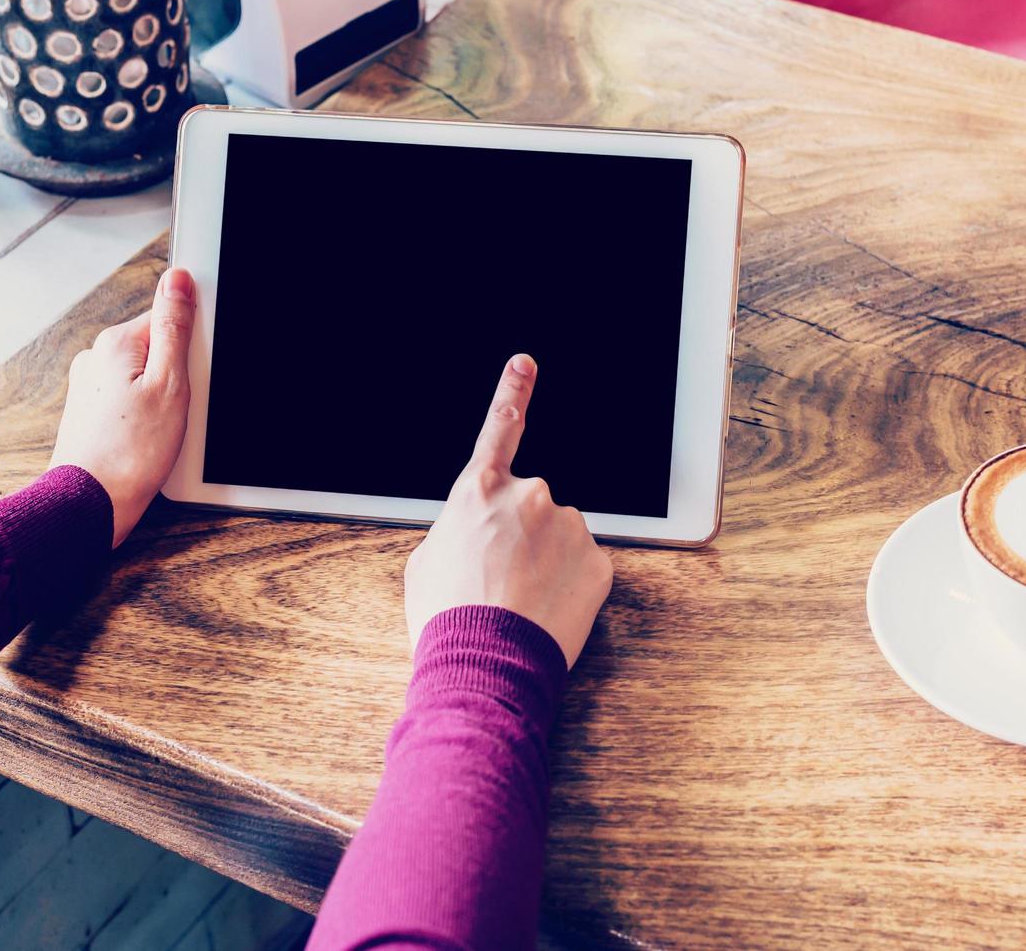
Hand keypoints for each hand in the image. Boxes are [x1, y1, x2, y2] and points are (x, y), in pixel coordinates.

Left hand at [50, 268, 193, 547]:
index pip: (168, 318)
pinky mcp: (92, 411)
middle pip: (157, 348)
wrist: (91, 503)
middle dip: (178, 375)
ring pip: (145, 377)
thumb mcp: (170, 383)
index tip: (193, 375)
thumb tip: (178, 279)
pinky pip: (132, 400)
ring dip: (163, 398)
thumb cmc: (132, 452)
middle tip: (180, 408)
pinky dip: (147, 416)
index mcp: (116, 343)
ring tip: (163, 430)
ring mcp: (90, 385)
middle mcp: (96, 358)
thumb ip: (175, 328)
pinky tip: (151, 440)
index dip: (191, 348)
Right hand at [404, 354, 613, 667]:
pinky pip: (586, 567)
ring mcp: (570, 527)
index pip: (499, 427)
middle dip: (523, 536)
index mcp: (480, 491)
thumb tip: (473, 535)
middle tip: (500, 580)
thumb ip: (458, 531)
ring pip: (562, 538)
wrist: (487, 663)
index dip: (512, 391)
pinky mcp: (599, 562)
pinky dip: (571, 586)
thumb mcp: (426, 562)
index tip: (525, 363)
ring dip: (547, 562)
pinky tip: (547, 611)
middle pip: (532, 506)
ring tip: (520, 602)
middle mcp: (530, 496)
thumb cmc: (447, 616)